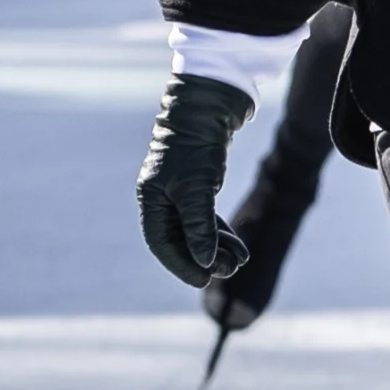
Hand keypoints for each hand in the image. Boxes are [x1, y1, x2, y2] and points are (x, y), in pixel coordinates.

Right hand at [136, 72, 254, 286]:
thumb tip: (205, 262)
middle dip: (205, 257)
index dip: (182, 264)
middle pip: (180, 240)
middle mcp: (160, 198)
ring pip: (196, 230)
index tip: (204, 281)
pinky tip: (237, 247)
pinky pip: (206, 218)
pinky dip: (221, 232)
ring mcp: (179, 192)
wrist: (209, 108)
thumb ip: (199, 226)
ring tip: (239, 261)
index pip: (162, 243)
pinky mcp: (198, 185)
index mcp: (150, 199)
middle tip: (230, 270)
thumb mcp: (197, 189)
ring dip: (217, 248)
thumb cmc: (196, 147)